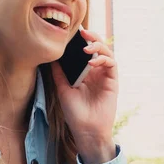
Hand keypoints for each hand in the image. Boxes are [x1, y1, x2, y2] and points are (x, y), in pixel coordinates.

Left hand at [51, 29, 117, 163]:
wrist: (86, 130)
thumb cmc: (74, 113)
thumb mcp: (62, 90)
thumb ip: (59, 73)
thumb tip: (51, 57)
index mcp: (84, 72)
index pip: (84, 51)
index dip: (80, 41)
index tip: (72, 32)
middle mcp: (95, 72)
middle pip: (97, 48)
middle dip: (92, 37)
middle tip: (82, 32)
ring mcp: (105, 76)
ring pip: (106, 52)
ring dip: (98, 46)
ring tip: (86, 47)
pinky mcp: (112, 81)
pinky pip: (111, 64)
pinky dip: (103, 59)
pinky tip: (92, 62)